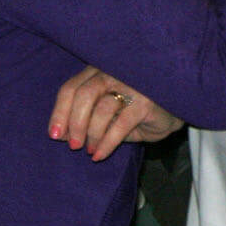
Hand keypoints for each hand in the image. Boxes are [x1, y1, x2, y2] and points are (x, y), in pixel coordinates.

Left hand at [49, 66, 183, 162]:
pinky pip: (120, 125)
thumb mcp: (104, 113)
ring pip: (102, 109)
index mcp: (98, 71)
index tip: (54, 135)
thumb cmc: (132, 110)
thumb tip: (60, 135)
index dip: (59, 112)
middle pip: (83, 94)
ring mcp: (132, 85)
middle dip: (74, 123)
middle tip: (73, 146)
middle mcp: (114, 73)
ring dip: (92, 135)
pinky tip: (100, 154)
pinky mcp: (145, 102)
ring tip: (90, 150)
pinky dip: (107, 143)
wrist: (171, 112)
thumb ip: (83, 118)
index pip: (70, 88)